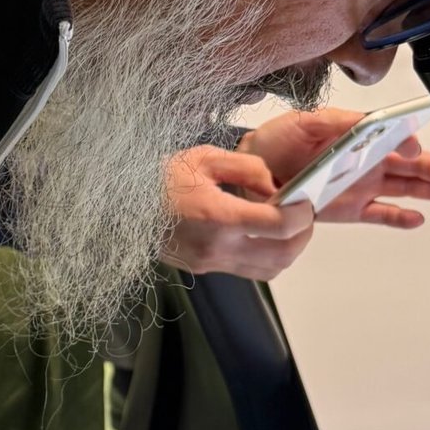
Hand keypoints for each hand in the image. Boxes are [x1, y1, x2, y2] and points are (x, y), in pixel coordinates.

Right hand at [160, 145, 315, 280]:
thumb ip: (248, 168)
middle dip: (303, 234)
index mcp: (218, 217)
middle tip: (304, 213)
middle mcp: (217, 248)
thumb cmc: (160, 179)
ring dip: (289, 250)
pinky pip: (251, 272)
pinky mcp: (206, 269)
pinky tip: (264, 237)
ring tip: (287, 226)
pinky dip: (269, 258)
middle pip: (283, 255)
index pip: (279, 226)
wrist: (122, 206)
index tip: (306, 200)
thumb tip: (276, 185)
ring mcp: (212, 263)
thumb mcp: (205, 158)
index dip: (302, 214)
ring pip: (271, 270)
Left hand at [237, 108, 429, 227]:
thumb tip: (365, 122)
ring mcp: (361, 186)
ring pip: (402, 187)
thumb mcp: (304, 122)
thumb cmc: (275, 142)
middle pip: (406, 164)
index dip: (407, 140)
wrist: (253, 174)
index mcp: (356, 135)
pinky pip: (382, 214)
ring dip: (425, 190)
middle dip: (428, 168)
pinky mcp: (352, 209)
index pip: (391, 135)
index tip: (414, 147)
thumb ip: (336, 122)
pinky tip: (417, 218)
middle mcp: (364, 160)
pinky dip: (401, 217)